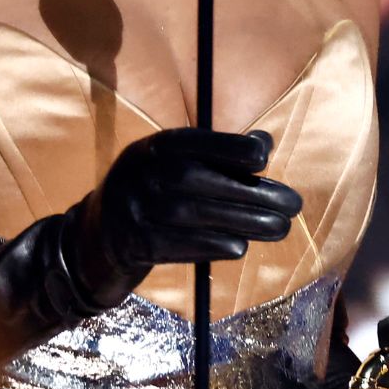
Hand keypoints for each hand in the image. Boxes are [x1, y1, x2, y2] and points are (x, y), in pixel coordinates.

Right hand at [0, 127, 301, 352]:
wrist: (96, 239)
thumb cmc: (153, 194)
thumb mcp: (174, 164)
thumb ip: (215, 153)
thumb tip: (264, 143)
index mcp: (153, 147)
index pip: (193, 141)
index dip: (228, 148)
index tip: (263, 158)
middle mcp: (139, 174)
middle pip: (198, 180)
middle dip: (251, 192)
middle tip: (292, 203)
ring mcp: (134, 211)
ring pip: (195, 216)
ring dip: (244, 223)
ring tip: (280, 227)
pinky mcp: (136, 245)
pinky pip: (180, 246)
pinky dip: (213, 246)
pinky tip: (240, 247)